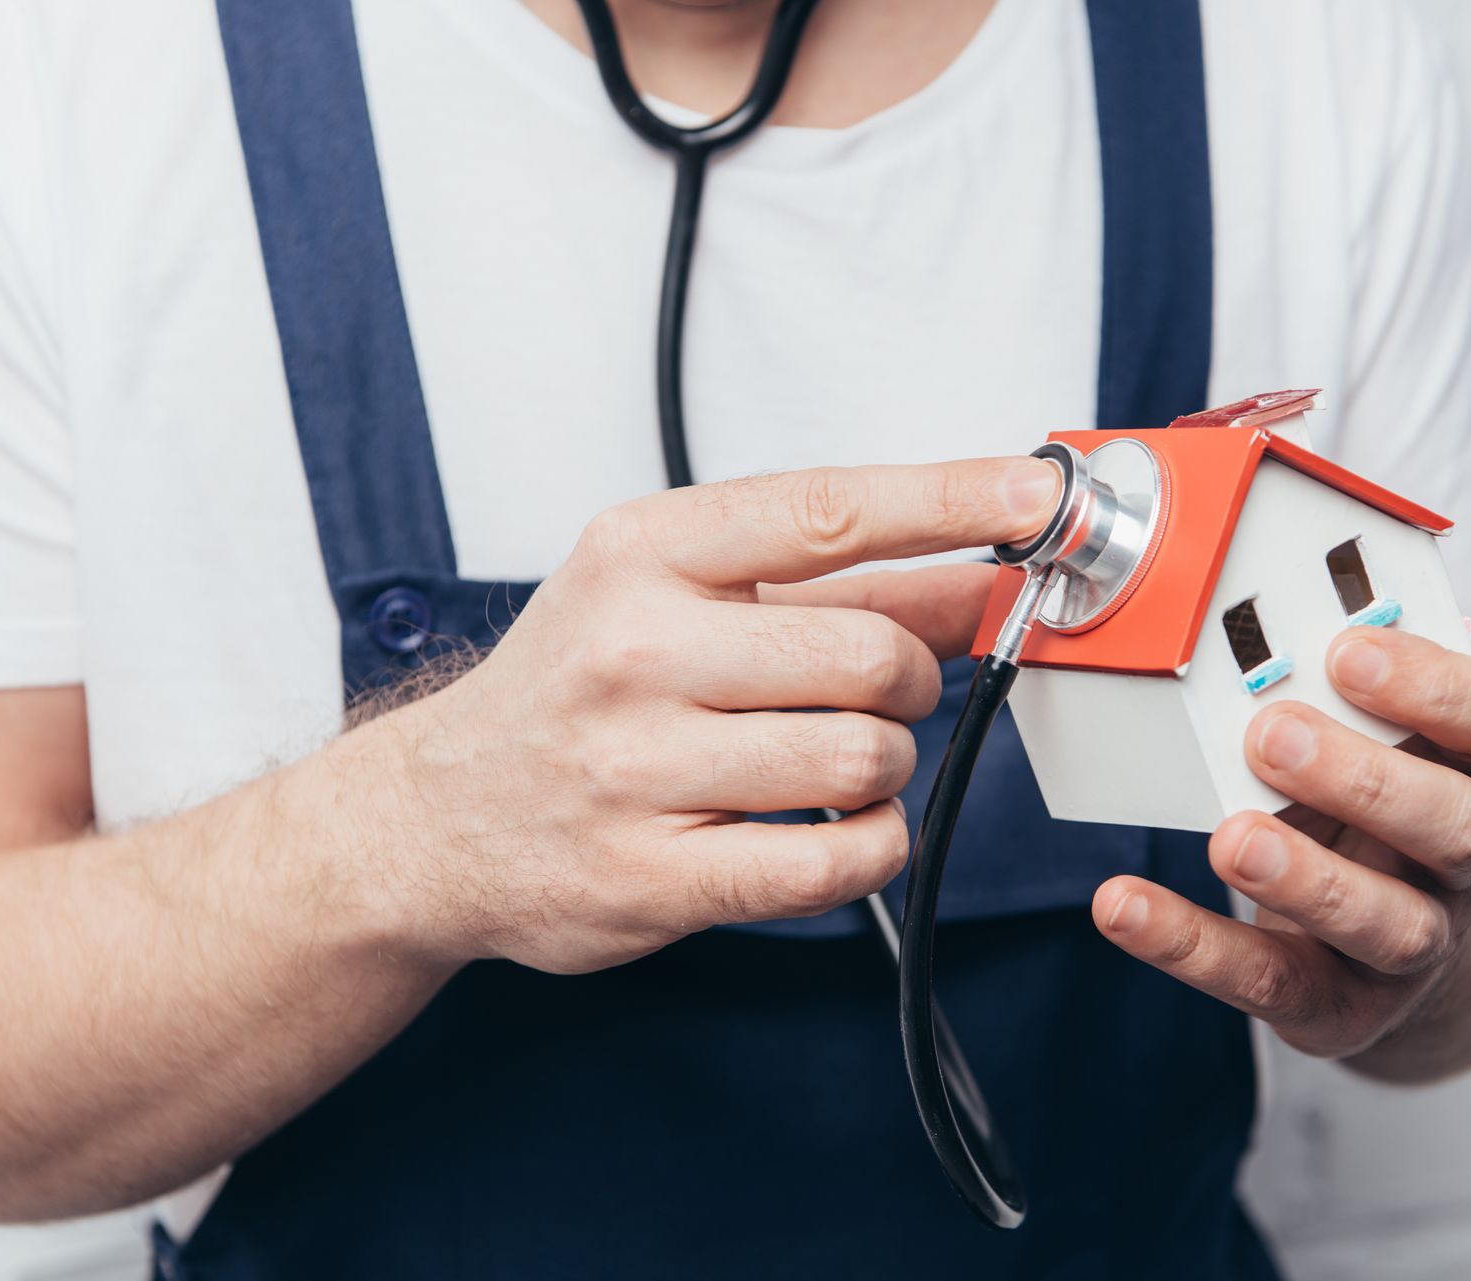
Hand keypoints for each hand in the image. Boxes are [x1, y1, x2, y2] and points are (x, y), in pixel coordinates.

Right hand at [364, 458, 1057, 974]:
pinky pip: (834, 863)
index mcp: (642, 554)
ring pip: (861, 758)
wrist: (434, 817)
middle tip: (873, 692)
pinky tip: (841, 830)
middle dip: (905, 681)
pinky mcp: (648, 877)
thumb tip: (981, 568)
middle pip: (870, 655)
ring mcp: (634, 769)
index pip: (825, 510)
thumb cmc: (579, 688)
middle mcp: (632, 651)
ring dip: (883, 765)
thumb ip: (837, 584)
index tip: (1035, 493)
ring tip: (834, 761)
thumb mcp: (680, 598)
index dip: (949, 499)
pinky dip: (872, 846)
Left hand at [1091, 626, 1470, 1059]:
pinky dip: (1192, 945)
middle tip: (1272, 734)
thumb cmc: (1374, 796)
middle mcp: (1467, 859)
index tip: (1347, 652)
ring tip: (1232, 838)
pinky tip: (1124, 905)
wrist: (1405, 926)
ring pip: (1393, 924)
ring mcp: (1418, 942)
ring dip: (1308, 879)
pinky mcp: (1343, 1006)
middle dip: (1364, 779)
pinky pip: (1275, 983)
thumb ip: (1338, 681)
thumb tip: (1239, 612)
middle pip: (1460, 827)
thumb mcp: (1380, 727)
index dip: (1441, 687)